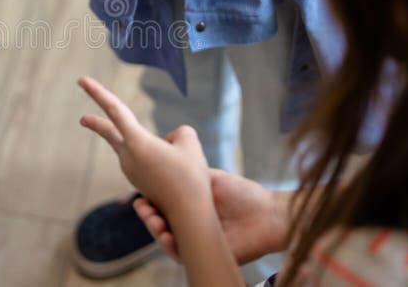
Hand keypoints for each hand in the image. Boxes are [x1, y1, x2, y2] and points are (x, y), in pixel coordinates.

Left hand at [77, 76, 211, 217]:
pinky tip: (174, 175)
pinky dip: (161, 158)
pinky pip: (149, 160)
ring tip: (179, 166)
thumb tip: (168, 141)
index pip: (114, 110)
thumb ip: (178, 133)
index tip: (82, 80)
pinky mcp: (138, 182)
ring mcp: (131, 171)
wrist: (189, 215)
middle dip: (96, 123)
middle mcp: (128, 157)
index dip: (98, 93)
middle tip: (82, 119)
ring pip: (142, 146)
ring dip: (158, 146)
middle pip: (110, 132)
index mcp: (137, 142)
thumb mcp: (190, 143)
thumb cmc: (190, 177)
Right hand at [134, 171, 290, 263]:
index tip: (140, 195)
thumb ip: (187, 171)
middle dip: (147, 216)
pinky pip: (180, 254)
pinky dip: (170, 246)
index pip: (160, 204)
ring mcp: (194, 239)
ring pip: (165, 238)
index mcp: (188, 205)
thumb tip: (167, 152)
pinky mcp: (202, 254)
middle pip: (158, 222)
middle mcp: (188, 222)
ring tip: (155, 222)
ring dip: (155, 230)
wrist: (267, 214)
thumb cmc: (242, 194)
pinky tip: (167, 237)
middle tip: (143, 209)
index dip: (148, 201)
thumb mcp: (209, 177)